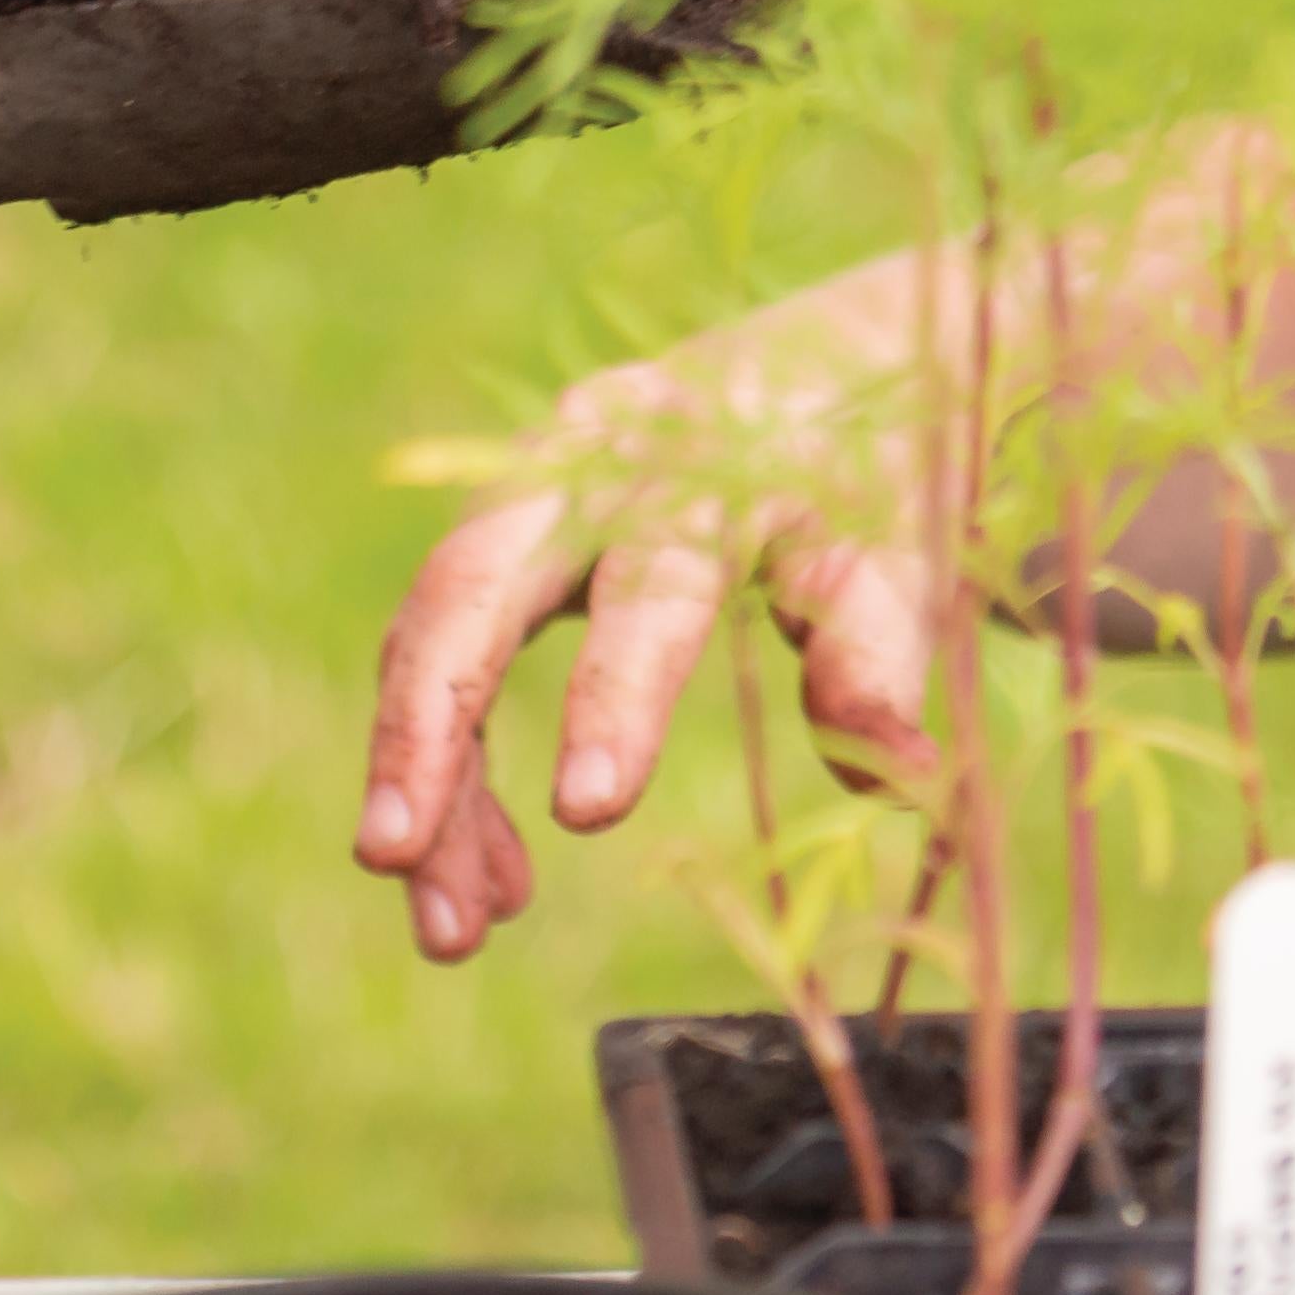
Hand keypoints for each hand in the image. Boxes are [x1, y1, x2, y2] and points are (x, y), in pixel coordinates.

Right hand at [352, 257, 950, 965]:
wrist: (835, 363)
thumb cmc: (872, 475)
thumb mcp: (902, 554)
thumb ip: (879, 655)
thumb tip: (898, 778)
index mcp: (701, 463)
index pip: (644, 585)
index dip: (612, 698)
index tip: (586, 813)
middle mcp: (587, 462)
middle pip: (473, 587)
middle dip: (423, 725)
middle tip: (393, 859)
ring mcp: (530, 491)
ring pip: (439, 630)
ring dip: (429, 778)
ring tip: (452, 931)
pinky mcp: (507, 535)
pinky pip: (451, 647)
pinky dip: (458, 764)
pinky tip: (496, 881)